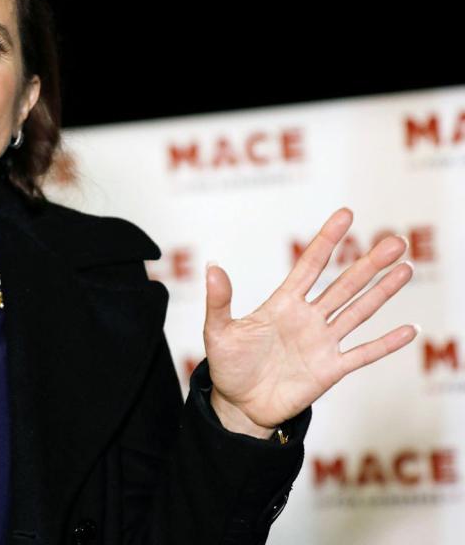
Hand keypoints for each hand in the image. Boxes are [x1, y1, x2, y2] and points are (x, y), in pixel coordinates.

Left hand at [203, 207, 416, 437]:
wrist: (238, 406)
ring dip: (382, 291)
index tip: (346, 215)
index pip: (310, 265)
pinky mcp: (330, 369)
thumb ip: (220, 301)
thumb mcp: (217, 331)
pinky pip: (363, 353)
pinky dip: (386, 343)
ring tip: (406, 268)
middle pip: (344, 284)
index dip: (327, 240)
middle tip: (396, 240)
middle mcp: (308, 318)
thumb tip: (212, 268)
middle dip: (369, 263)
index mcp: (282, 304)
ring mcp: (322, 343)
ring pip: (358, 311)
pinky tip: (409, 329)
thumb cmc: (228, 366)